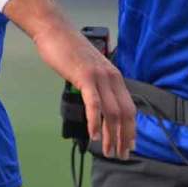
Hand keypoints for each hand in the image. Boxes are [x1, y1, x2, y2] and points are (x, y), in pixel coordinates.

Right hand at [4, 0, 135, 159]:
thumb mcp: (89, 70)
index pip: (129, 107)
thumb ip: (97, 86)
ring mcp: (99, 76)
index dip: (132, 128)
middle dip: (125, 136)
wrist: (55, 31)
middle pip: (125, 112)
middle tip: (121, 155)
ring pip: (111, 111)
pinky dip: (95, 121)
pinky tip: (94, 135)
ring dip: (112, 135)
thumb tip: (98, 106)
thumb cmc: (69, 51)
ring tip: (109, 151)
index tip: (130, 145)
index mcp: (115, 77)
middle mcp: (112, 77)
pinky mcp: (85, 76)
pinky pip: (94, 103)